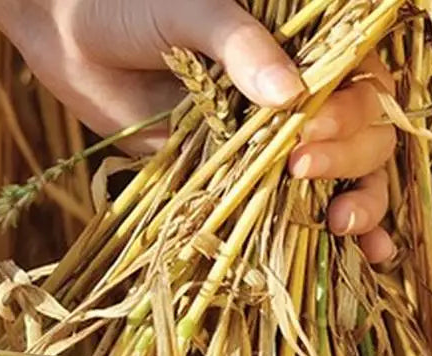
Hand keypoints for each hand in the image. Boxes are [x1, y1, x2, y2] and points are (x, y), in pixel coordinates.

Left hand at [0, 0, 394, 260]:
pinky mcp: (223, 176)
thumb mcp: (194, 14)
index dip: (349, 113)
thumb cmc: (133, 7)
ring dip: (357, 204)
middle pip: (359, 135)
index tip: (309, 134)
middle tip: (304, 170)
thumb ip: (239, 49)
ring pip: (334, 176)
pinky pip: (272, 206)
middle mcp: (290, 98)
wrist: (72, 39)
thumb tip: (292, 97)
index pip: (358, 83)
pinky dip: (313, 232)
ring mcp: (261, 142)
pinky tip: (355, 254)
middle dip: (350, 159)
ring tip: (346, 228)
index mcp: (300, 47)